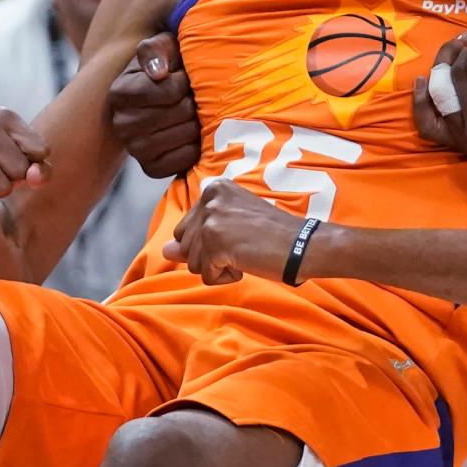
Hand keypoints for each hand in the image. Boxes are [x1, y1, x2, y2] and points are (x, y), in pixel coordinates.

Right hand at [108, 32, 201, 177]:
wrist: (159, 98)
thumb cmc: (165, 68)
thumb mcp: (160, 48)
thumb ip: (156, 50)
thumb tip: (159, 73)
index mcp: (120, 92)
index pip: (168, 90)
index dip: (183, 82)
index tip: (182, 78)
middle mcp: (121, 124)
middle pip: (180, 112)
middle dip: (192, 100)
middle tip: (189, 97)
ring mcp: (135, 149)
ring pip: (186, 134)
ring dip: (196, 121)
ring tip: (190, 113)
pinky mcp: (151, 168)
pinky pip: (186, 158)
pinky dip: (195, 145)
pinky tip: (190, 134)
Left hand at [164, 179, 310, 285]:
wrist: (301, 245)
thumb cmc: (271, 236)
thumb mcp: (230, 229)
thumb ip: (195, 238)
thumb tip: (164, 251)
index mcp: (213, 188)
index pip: (186, 230)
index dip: (210, 244)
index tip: (239, 235)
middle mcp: (209, 198)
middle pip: (186, 246)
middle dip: (211, 256)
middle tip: (243, 245)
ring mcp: (211, 218)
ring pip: (193, 263)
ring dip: (218, 267)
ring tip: (245, 252)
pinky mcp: (215, 241)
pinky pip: (206, 276)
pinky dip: (225, 278)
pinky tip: (246, 263)